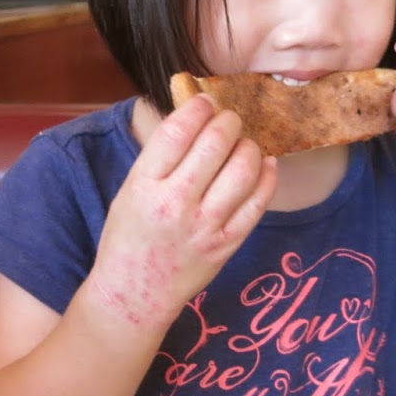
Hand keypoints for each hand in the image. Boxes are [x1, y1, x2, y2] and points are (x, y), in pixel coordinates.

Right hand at [86, 96, 276, 331]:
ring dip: (249, 145)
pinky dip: (266, 176)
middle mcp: (175, 204)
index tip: (205, 101)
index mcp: (144, 186)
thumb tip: (195, 117)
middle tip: (229, 119)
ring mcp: (205, 227)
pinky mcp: (227, 244)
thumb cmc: (128, 238)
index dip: (197, 107)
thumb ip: (160, 158)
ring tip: (242, 144)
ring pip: (243, 168)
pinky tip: (263, 165)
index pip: (178, 131)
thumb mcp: (129, 191)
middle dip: (228, 120)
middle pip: (215, 143)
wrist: (134, 295)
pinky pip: (258, 202)